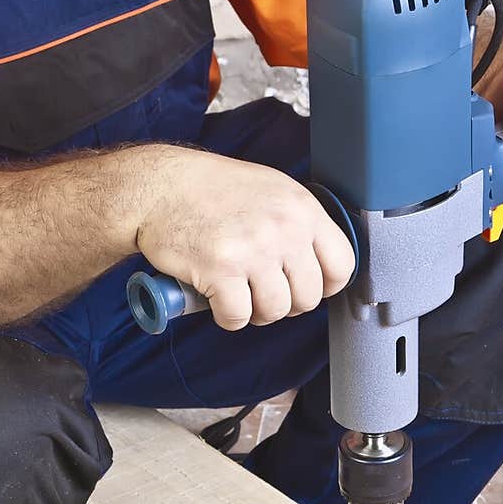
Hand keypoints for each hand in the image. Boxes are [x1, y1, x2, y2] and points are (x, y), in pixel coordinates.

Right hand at [137, 150, 355, 329]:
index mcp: (302, 208)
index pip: (342, 265)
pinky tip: (218, 300)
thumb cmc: (211, 190)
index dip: (324, 286)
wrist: (160, 186)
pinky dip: (228, 317)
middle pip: (308, 297)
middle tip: (263, 292)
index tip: (305, 287)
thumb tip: (321, 266)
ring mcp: (253, 249)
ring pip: (275, 311)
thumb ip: (298, 224)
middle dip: (286, 304)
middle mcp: (283, 228)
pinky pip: (238, 317)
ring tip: (240, 295)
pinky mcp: (220, 270)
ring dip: (256, 312)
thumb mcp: (271, 190)